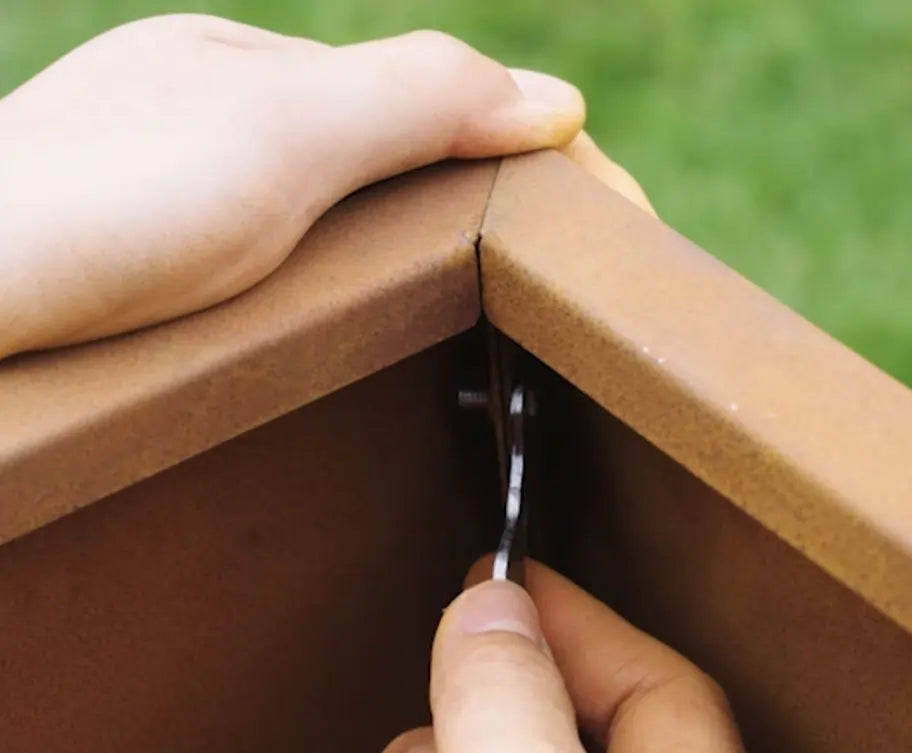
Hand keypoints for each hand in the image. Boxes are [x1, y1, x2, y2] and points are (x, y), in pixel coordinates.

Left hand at [0, 16, 586, 356]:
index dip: (542, 155)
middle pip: (411, 162)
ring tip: (508, 318)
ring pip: (360, 224)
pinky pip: (311, 272)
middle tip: (572, 286)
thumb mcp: (283, 133)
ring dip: (442, 258)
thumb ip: (419, 99)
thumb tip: (560, 100)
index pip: (448, 99)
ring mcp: (202, 204)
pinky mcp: (178, 276)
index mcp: (269, 77)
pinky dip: (374, 294)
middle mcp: (234, 132)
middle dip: (504, 208)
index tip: (622, 227)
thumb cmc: (103, 209)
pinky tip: (384, 331)